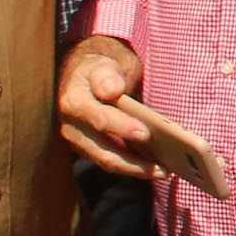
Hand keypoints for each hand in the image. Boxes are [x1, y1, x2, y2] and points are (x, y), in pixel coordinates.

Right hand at [56, 37, 154, 178]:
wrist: (81, 75)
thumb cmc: (100, 68)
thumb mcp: (103, 63)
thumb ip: (107, 75)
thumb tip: (112, 90)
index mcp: (74, 102)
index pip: (100, 119)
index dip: (122, 128)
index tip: (146, 133)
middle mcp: (72, 127)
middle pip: (104, 151)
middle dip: (134, 162)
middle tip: (163, 168)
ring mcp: (79, 141)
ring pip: (108, 162)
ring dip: (136, 170)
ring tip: (164, 172)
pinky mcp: (89, 150)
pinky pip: (112, 162)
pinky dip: (133, 167)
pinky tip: (155, 169)